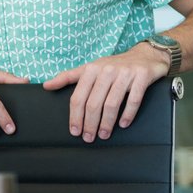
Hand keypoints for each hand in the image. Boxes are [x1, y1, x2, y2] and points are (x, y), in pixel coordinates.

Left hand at [42, 45, 168, 142]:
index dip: (75, 116)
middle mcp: (107, 71)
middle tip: (89, 137)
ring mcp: (125, 74)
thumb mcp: (90, 68)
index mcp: (91, 70)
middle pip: (93, 103)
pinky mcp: (142, 77)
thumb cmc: (114, 65)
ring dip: (106, 123)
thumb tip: (46, 86)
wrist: (146, 55)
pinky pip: (134, 99)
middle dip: (89, 123)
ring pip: (112, 103)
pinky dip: (128, 114)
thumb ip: (68, 77)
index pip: (78, 97)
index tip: (75, 131)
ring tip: (104, 135)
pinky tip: (123, 124)